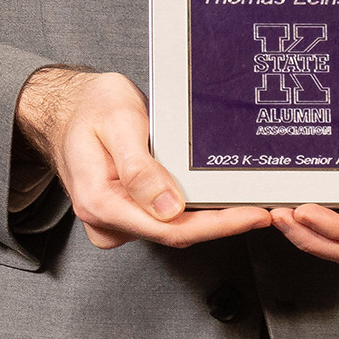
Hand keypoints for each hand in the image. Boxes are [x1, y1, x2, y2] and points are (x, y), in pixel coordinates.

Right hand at [14, 66, 272, 251]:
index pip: (171, 229)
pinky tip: (222, 198)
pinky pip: (168, 217)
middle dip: (224, 223)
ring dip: (213, 218)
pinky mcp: (128, 213)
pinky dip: (197, 209)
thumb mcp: (118, 124)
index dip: (219, 226)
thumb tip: (167, 207)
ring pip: (175, 227)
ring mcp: (117, 220)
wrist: (68, 106)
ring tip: (253, 202)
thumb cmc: (91, 107)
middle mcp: (108, 220)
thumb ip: (139, 168)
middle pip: (178, 232)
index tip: (255, 216)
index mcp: (100, 202)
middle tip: (269, 208)